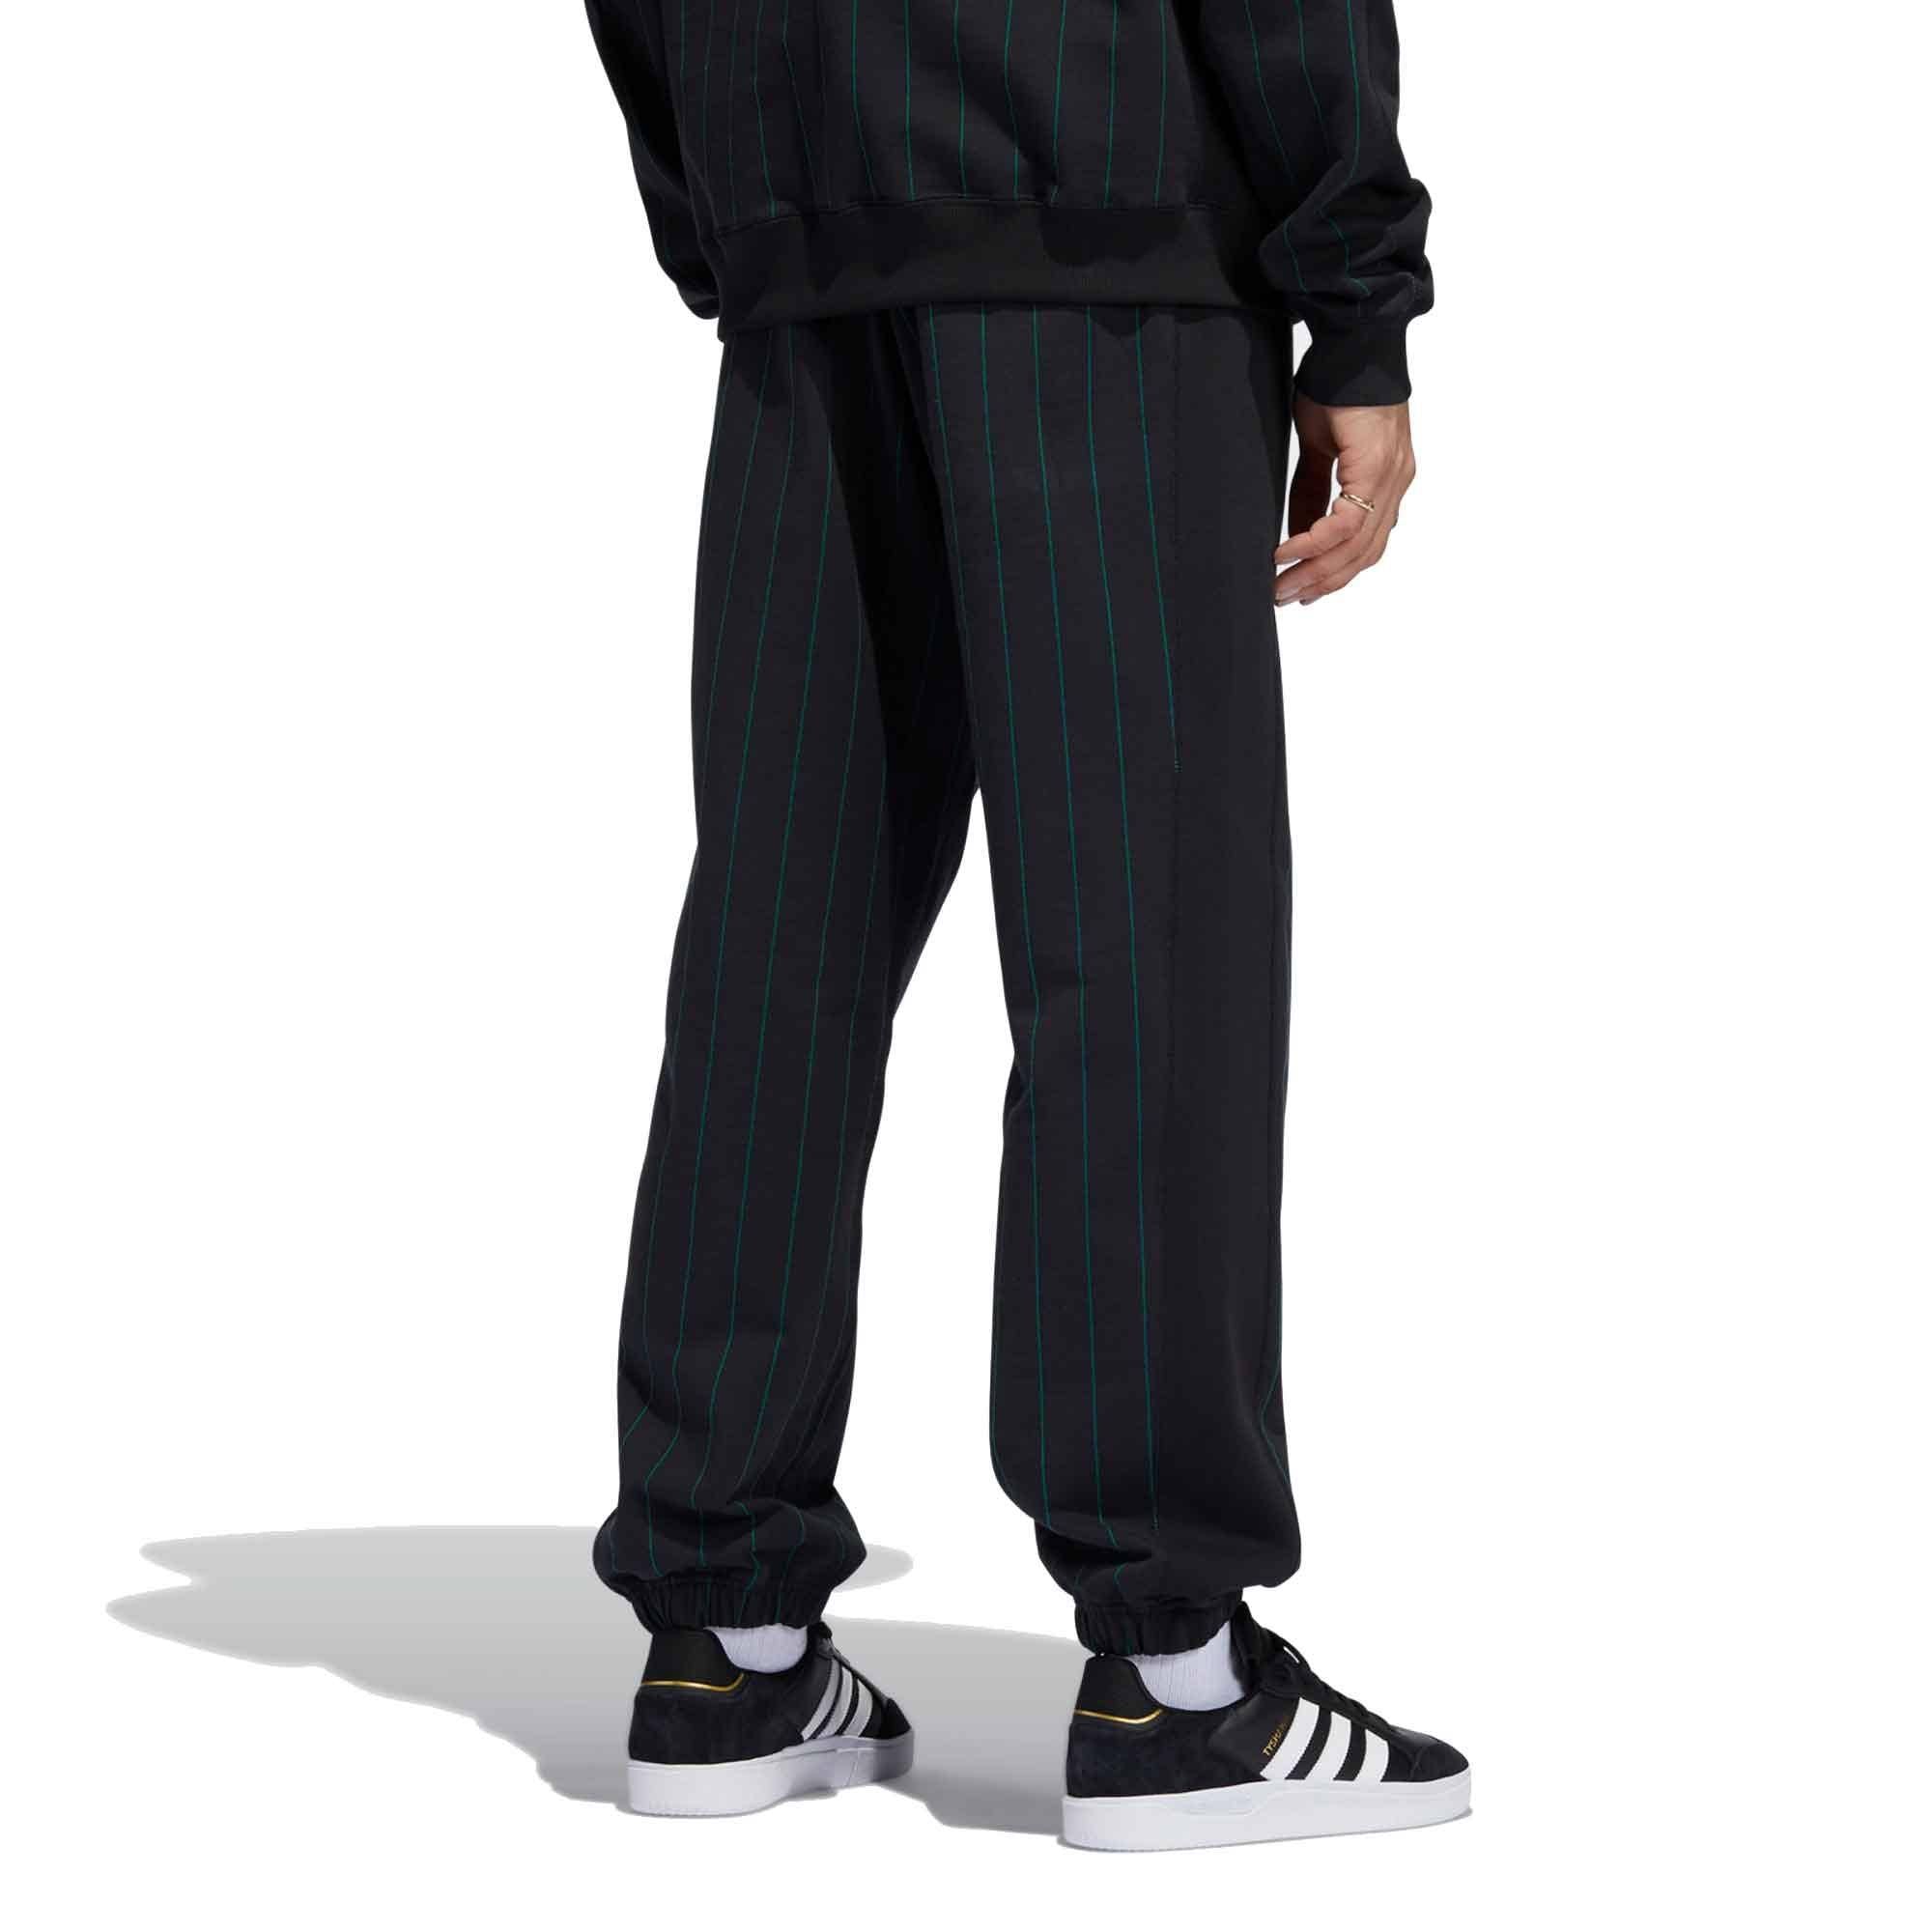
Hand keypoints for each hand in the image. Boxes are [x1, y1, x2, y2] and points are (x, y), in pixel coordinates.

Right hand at [1273, 399, 1415, 607]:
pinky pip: (1347, 522)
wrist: (1352, 341)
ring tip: (1282, 585)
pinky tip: (1286, 550)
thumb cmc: (1336, 385)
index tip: (1303, 590)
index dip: (1335, 573)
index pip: (1366, 543)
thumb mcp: (1320, 447)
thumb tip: (1299, 530)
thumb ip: (1312, 490)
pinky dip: (1314, 542)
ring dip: (1316, 570)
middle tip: (1285, 597)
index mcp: (1387, 479)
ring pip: (1357, 546)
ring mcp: (1392, 477)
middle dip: (1322, 582)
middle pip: (1363, 554)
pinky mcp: (1376, 468)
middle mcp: (1396, 482)